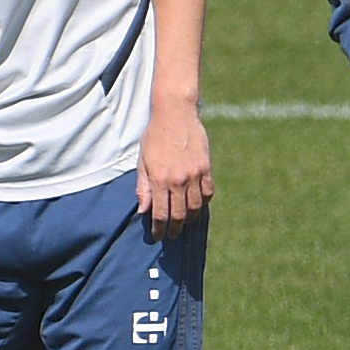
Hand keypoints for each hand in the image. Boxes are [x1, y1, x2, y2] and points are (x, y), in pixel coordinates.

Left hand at [138, 102, 213, 230]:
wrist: (175, 113)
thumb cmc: (154, 135)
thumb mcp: (142, 161)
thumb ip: (142, 187)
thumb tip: (143, 211)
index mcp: (159, 179)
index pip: (160, 213)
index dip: (159, 229)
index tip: (157, 236)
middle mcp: (178, 180)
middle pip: (179, 215)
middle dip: (174, 229)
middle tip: (171, 235)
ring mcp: (194, 175)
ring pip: (195, 207)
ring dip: (189, 218)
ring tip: (184, 222)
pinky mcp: (206, 168)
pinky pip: (207, 193)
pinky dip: (202, 203)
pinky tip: (196, 205)